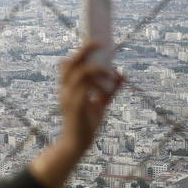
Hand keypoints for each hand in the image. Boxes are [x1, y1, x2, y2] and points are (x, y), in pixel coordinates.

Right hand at [58, 41, 123, 157]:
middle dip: (84, 50)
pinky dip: (98, 85)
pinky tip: (106, 88)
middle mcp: (65, 90)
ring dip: (97, 70)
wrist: (76, 145)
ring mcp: (68, 98)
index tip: (95, 42)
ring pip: (79, 74)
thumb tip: (122, 74)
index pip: (68, 64)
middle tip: (100, 43)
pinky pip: (85, 89)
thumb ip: (110, 90)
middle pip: (70, 63)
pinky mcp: (75, 107)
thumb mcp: (100, 104)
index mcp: (68, 87)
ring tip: (110, 74)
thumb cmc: (86, 124)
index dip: (80, 51)